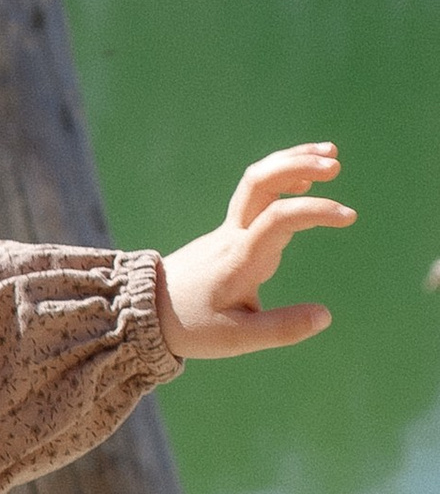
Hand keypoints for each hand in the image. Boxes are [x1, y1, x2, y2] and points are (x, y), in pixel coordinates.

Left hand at [157, 146, 352, 361]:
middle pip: (259, 181)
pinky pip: (256, 193)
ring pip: (257, 181)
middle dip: (297, 165)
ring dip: (291, 163)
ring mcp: (229, 228)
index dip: (315, 210)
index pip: (278, 218)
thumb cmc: (190, 326)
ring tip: (330, 155)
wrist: (145, 311)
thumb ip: (281, 328)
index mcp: (240, 259)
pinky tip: (305, 180)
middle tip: (335, 163)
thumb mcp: (235, 338)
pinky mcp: (229, 231)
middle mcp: (233, 235)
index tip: (349, 216)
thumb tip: (325, 316)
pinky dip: (282, 178)